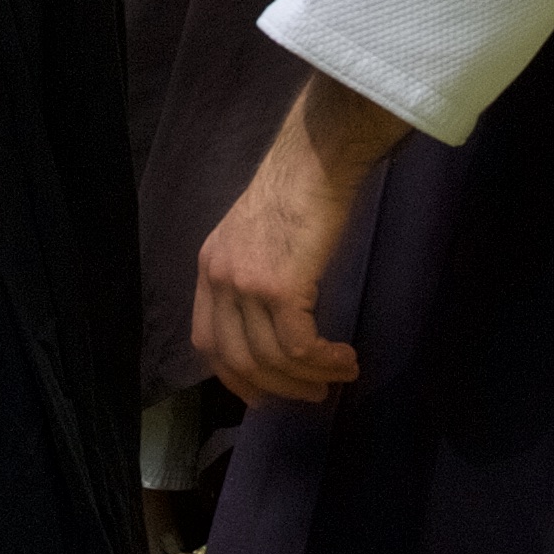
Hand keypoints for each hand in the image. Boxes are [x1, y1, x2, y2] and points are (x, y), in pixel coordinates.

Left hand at [194, 75, 408, 402]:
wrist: (316, 157)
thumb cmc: (298, 190)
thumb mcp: (256, 237)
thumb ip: (253, 277)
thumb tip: (276, 323)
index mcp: (209, 267)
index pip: (208, 340)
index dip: (234, 375)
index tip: (264, 394)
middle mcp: (219, 279)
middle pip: (238, 359)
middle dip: (277, 388)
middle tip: (311, 396)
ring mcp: (246, 284)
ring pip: (272, 358)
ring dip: (310, 377)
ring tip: (340, 375)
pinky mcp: (280, 287)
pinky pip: (299, 346)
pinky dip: (324, 362)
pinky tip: (346, 359)